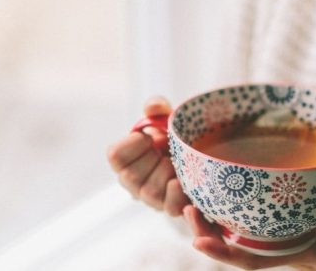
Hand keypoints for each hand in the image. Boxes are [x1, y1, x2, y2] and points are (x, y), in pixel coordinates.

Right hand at [107, 97, 189, 215]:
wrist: (200, 154)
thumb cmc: (173, 136)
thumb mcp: (165, 118)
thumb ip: (157, 107)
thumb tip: (154, 107)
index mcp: (125, 159)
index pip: (115, 156)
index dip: (133, 144)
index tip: (148, 137)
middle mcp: (133, 183)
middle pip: (131, 177)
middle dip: (152, 158)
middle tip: (165, 150)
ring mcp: (152, 199)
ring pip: (151, 192)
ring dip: (168, 172)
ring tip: (178, 163)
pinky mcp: (172, 208)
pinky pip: (172, 208)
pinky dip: (180, 195)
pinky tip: (185, 184)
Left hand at [183, 171, 315, 269]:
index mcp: (292, 253)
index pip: (253, 260)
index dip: (225, 252)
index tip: (198, 243)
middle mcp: (277, 248)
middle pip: (233, 247)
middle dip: (206, 231)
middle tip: (186, 210)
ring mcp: (275, 238)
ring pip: (233, 235)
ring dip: (209, 220)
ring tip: (188, 201)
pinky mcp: (277, 227)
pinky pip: (246, 222)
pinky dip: (225, 211)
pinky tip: (210, 194)